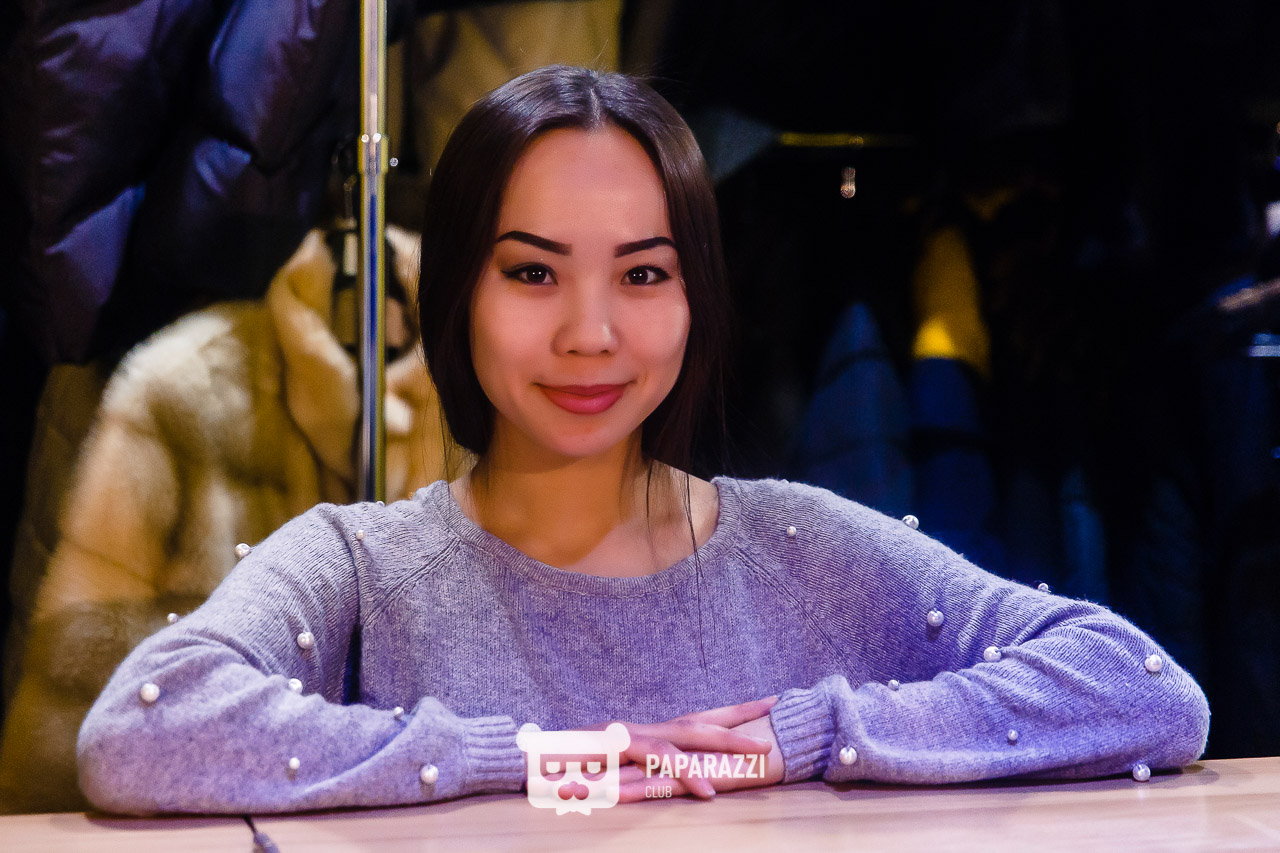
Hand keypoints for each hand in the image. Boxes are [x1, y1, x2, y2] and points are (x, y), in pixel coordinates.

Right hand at [574, 697, 778, 801]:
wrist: (528, 760)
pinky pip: (658, 763)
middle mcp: (642, 729)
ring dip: (720, 749)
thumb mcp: (615, 775)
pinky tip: (706, 789)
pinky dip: (684, 774)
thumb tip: (674, 780)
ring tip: (754, 761)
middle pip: (699, 720)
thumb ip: (644, 774)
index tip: (768, 703)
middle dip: (738, 720)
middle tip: (774, 718)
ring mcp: (629, 738)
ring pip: (684, 739)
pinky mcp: (616, 752)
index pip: (696, 718)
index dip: (732, 713)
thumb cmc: (568, 770)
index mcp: (648, 734)